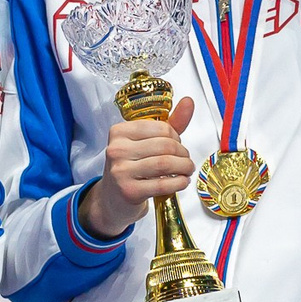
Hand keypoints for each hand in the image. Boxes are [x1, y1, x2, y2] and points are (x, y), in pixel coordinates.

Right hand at [78, 93, 195, 237]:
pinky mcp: (129, 191)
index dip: (176, 137)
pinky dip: (179, 182)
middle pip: (165, 145)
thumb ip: (169, 124)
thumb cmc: (131, 167)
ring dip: (184, 167)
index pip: (161, 128)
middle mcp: (117, 149)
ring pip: (165, 163)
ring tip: (187, 170)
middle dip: (183, 153)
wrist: (112, 199)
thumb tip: (188, 102)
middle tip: (186, 160)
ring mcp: (121, 171)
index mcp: (119, 131)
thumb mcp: (146, 142)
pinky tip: (182, 182)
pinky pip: (163, 184)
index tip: (177, 145)